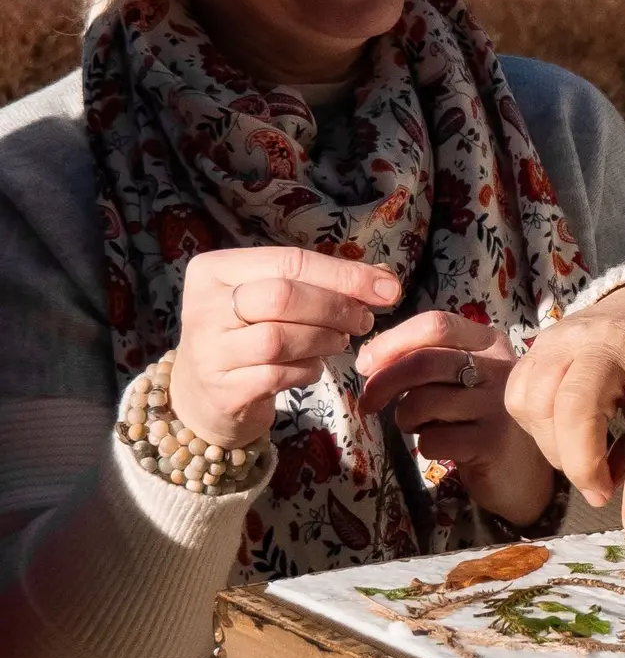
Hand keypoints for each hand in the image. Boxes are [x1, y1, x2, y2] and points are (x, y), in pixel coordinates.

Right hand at [171, 249, 400, 448]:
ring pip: (281, 337)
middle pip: (283, 296)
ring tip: (338, 342)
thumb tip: (385, 279)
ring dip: (325, 340)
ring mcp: (208, 350)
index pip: (289, 261)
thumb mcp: (271, 300)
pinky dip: (308, 370)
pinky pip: (279, 375)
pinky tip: (312, 368)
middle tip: (363, 320)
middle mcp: (202, 306)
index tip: (388, 289)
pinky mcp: (222, 389)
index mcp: (214, 270)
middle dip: (336, 308)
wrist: (205, 397)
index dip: (345, 275)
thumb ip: (320, 282)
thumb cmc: (248, 335)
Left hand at [357, 312, 553, 527]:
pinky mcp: (492, 442)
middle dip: (383, 383)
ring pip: (422, 402)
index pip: (436, 325)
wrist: (522, 469)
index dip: (391, 342)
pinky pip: (433, 439)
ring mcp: (498, 405)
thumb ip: (427, 359)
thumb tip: (371, 360)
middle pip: (423, 361)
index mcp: (490, 343)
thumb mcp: (462, 377)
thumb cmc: (480, 416)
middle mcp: (499, 368)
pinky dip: (424, 446)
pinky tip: (442, 447)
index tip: (366, 364)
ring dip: (405, 418)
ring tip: (421, 426)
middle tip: (368, 403)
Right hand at [504, 280, 624, 536]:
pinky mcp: (538, 343)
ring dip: (556, 449)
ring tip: (585, 459)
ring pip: (536, 401)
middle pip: (575, 405)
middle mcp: (611, 338)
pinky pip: (519, 395)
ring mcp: (567, 336)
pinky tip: (564, 434)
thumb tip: (621, 506)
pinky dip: (537, 430)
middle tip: (601, 494)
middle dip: (582, 465)